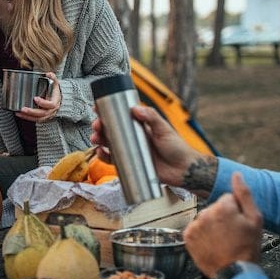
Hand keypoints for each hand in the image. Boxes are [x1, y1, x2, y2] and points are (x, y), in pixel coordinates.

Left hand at [15, 72, 60, 122]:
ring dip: (28, 116)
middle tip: (23, 109)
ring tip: (19, 112)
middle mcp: (52, 111)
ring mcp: (47, 115)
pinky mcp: (42, 118)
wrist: (58, 100)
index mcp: (55, 102)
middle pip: (43, 113)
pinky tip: (20, 114)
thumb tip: (48, 74)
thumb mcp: (55, 84)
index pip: (50, 105)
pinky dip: (27, 118)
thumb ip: (53, 78)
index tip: (35, 98)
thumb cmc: (55, 92)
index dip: (43, 103)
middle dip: (32, 111)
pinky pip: (35, 120)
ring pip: (38, 119)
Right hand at [91, 105, 214, 194]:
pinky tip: (101, 152)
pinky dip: (104, 156)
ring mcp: (131, 151)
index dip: (109, 112)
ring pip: (110, 144)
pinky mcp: (130, 164)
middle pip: (112, 130)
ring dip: (100, 140)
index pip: (121, 116)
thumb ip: (151, 117)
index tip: (98, 107)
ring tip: (96, 138)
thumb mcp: (165, 129)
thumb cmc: (178, 148)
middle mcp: (134, 137)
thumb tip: (135, 108)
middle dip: (101, 126)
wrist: (184, 171)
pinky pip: (113, 160)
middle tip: (97, 125)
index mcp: (141, 126)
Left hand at [182, 172, 261, 278]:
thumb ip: (244, 194)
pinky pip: (195, 229)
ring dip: (211, 226)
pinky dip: (202, 235)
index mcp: (222, 207)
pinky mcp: (187, 237)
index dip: (235, 211)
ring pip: (204, 218)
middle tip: (232, 234)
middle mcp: (205, 213)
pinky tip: (212, 244)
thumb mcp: (255, 219)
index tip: (238, 224)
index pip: (227, 199)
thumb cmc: (247, 247)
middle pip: (214, 208)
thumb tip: (236, 175)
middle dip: (222, 218)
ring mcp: (195, 226)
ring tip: (222, 241)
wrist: (235, 272)